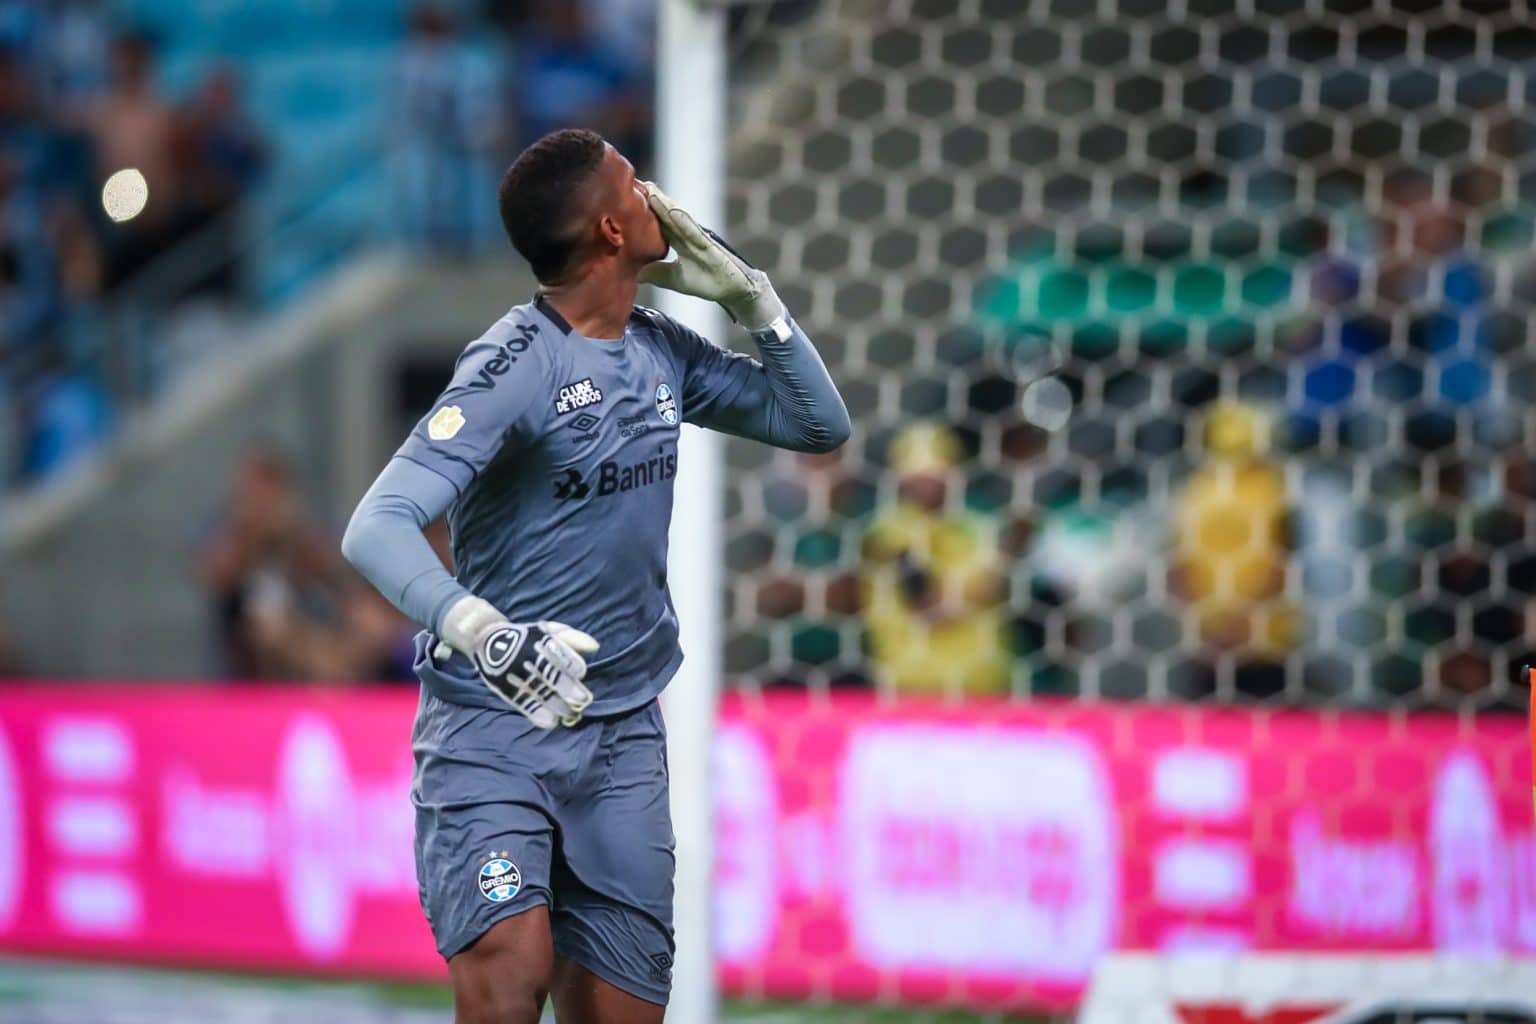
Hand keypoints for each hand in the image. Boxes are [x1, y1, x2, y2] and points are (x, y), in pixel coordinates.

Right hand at [438, 596, 598, 727]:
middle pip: (553, 676)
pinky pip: (522, 701)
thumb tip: (594, 646)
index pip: (562, 656)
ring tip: (571, 716)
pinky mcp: (504, 687)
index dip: (574, 668)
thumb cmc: (526, 636)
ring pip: (540, 691)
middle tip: (583, 702)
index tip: (580, 676)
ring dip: (559, 706)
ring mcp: (515, 672)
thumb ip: (572, 637)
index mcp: (541, 640)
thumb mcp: (547, 629)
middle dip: (570, 690)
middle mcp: (528, 656)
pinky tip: (551, 722)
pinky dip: (536, 713)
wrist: (486, 639)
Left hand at [638, 181, 785, 332]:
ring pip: (680, 218)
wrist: (734, 291)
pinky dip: (685, 222)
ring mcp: (700, 239)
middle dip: (653, 199)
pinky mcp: (711, 247)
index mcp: (680, 241)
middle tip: (636, 183)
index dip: (645, 211)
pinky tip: (674, 211)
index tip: (626, 197)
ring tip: (651, 190)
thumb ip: (656, 273)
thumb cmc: (708, 282)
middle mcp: (689, 235)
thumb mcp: (674, 279)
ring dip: (666, 204)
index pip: (659, 222)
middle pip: (667, 214)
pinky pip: (696, 232)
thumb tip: (632, 274)